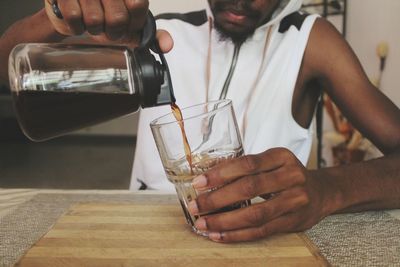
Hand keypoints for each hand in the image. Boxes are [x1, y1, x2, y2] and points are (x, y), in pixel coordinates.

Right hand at [43, 0, 172, 50]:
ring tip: (93, 21)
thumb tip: (167, 46)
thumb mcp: (132, 24)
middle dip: (113, 31)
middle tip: (109, 27)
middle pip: (117, 19)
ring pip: (95, 21)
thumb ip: (153, 36)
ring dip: (94, 30)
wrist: (72, 9)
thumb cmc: (106, 15)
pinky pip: (75, 20)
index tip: (129, 24)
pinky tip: (79, 19)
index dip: (133, 22)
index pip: (138, 5)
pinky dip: (77, 27)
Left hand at [188, 148, 330, 241]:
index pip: (248, 164)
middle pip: (249, 188)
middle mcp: (291, 176)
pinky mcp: (293, 222)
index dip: (221, 173)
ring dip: (225, 221)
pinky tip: (219, 235)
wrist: (321, 192)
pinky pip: (261, 231)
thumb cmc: (286, 174)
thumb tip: (206, 175)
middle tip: (196, 206)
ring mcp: (295, 201)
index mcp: (281, 156)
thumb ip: (244, 166)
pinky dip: (237, 234)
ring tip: (203, 224)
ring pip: (255, 214)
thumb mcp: (271, 161)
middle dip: (217, 199)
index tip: (199, 182)